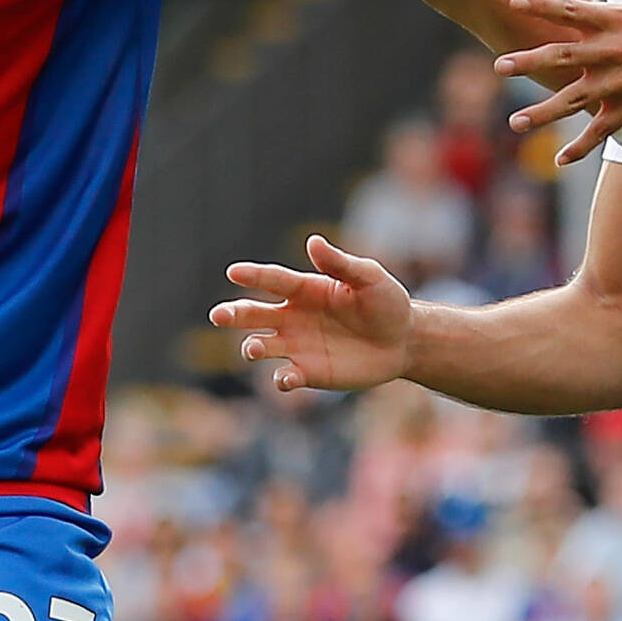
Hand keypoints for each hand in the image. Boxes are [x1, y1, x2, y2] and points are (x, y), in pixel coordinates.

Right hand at [213, 235, 415, 395]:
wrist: (403, 341)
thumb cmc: (386, 302)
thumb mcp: (369, 277)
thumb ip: (340, 263)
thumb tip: (313, 241)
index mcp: (305, 290)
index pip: (273, 280)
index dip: (253, 275)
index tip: (233, 271)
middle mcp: (293, 317)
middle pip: (254, 314)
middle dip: (235, 314)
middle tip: (218, 316)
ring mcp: (298, 346)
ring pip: (262, 346)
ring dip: (253, 347)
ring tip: (253, 349)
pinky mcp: (308, 372)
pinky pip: (286, 377)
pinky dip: (282, 379)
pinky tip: (286, 378)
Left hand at [492, 0, 621, 154]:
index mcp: (615, 19)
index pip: (571, 9)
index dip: (542, 4)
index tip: (513, 0)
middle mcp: (612, 51)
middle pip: (562, 56)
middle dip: (529, 62)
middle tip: (499, 67)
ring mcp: (620, 82)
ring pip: (574, 100)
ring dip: (543, 113)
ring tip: (516, 123)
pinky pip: (601, 131)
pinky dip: (580, 148)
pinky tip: (560, 161)